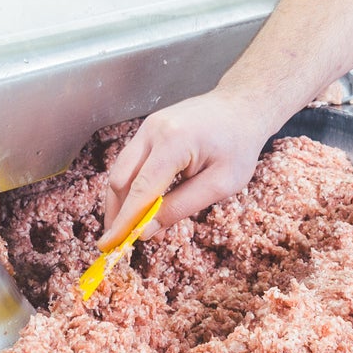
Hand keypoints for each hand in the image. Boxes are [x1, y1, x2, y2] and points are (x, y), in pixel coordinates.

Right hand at [99, 89, 279, 248]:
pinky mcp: (148, 130)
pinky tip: (141, 207)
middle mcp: (152, 130)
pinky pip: (131, 162)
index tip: (110, 246)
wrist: (242, 106)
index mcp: (174, 142)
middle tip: (118, 243)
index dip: (124, 221)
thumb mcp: (221, 184)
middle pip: (120, 179)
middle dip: (116, 214)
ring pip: (120, 171)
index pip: (140, 190)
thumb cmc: (239, 145)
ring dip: (121, 202)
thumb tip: (146, 231)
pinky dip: (131, 187)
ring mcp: (147, 127)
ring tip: (128, 230)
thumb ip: (181, 207)